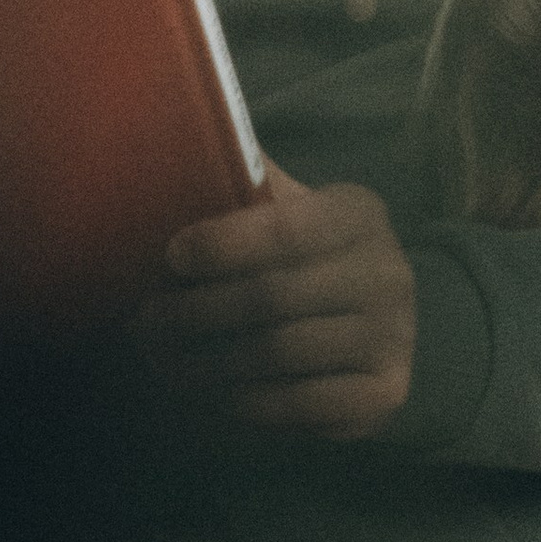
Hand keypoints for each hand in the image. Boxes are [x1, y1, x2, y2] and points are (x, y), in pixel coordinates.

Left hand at [135, 164, 416, 437]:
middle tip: (145, 322)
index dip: (221, 245)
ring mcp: (395, 335)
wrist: (366, 323)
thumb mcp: (282, 209)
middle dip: (195, 313)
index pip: (285, 229)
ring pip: (278, 355)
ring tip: (163, 361)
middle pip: (271, 298)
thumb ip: (241, 181)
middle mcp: (388, 270)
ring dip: (207, 363)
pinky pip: (299, 404)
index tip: (169, 257)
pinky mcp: (387, 393)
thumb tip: (178, 137)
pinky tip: (213, 392)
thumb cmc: (300, 257)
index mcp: (358, 212)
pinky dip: (245, 401)